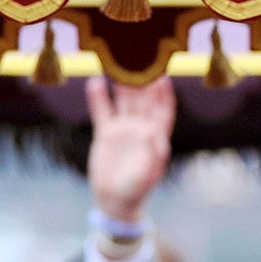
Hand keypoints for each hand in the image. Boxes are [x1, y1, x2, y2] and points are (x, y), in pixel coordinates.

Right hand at [85, 75, 175, 226]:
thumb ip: (151, 155)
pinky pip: (102, 110)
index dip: (164, 94)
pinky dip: (99, 96)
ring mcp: (124, 129)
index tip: (162, 77)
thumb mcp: (145, 175)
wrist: (114, 201)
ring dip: (122, 83)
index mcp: (156, 137)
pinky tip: (96, 81)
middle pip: (144, 100)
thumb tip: (155, 134)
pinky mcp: (106, 133)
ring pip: (123, 100)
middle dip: (142, 81)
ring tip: (117, 63)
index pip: (163, 111)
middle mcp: (141, 129)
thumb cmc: (135, 191)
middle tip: (137, 60)